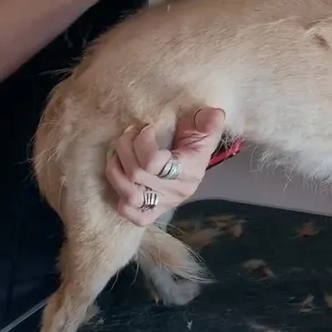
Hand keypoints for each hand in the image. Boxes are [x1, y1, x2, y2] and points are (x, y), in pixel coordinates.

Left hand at [105, 107, 225, 226]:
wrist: (193, 154)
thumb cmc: (195, 136)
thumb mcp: (204, 124)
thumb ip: (208, 120)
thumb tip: (215, 115)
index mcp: (191, 170)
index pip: (154, 163)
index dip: (142, 142)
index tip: (146, 128)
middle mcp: (178, 191)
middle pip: (137, 175)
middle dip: (125, 149)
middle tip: (128, 134)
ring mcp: (165, 204)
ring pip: (130, 194)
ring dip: (116, 170)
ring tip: (117, 154)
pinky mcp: (154, 212)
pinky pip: (134, 215)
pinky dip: (121, 199)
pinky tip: (123, 179)